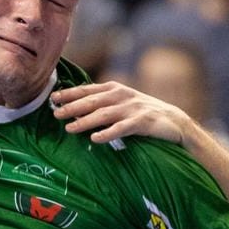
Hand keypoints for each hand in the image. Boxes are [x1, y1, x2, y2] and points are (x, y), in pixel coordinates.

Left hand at [52, 81, 192, 144]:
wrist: (174, 121)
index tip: (53, 98)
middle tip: (56, 114)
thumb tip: (73, 110)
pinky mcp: (142, 122)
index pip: (88, 90)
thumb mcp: (122, 102)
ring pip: (104, 114)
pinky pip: (122, 128)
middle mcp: (122, 95)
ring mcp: (132, 108)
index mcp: (115, 89)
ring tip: (69, 129)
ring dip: (85, 121)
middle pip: (93, 101)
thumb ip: (101, 103)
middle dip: (73, 107)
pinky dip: (108, 133)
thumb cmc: (142, 113)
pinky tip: (95, 139)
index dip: (70, 93)